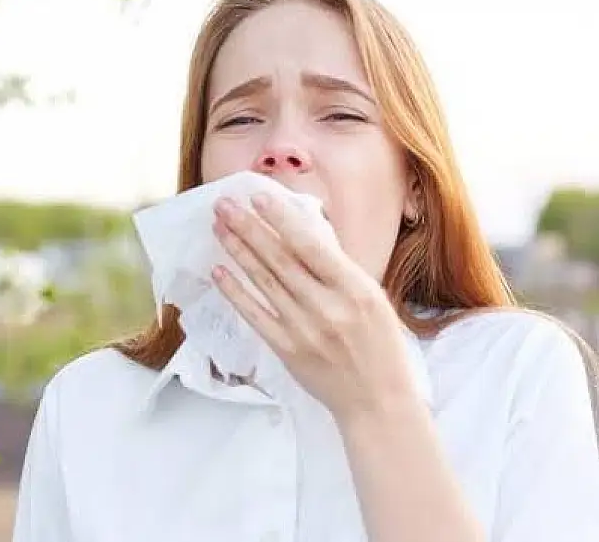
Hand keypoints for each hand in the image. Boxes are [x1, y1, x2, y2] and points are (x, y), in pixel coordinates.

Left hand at [210, 193, 418, 423]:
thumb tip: (302, 232)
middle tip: (224, 204)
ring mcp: (305, 330)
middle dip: (249, 228)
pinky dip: (235, 292)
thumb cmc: (379, 345)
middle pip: (280, 260)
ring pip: (263, 282)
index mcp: (356, 289)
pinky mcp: (287, 350)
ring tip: (219, 227)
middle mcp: (328, 307)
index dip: (281, 220)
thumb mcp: (372, 299)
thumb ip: (338, 269)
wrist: (378, 401)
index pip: (311, 246)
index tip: (258, 197)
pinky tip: (219, 272)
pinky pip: (255, 315)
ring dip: (237, 252)